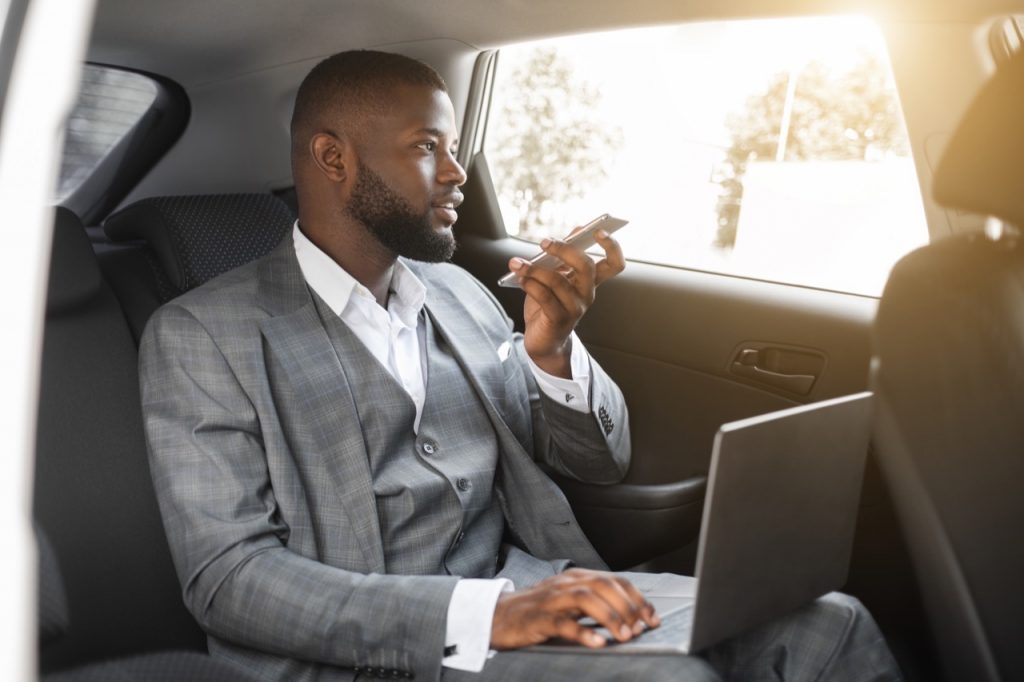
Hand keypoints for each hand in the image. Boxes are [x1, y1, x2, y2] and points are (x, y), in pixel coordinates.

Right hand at [489, 568, 660, 649]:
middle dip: (627, 607)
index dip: (637, 598)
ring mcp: (551, 599)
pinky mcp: (538, 618)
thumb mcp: (568, 603)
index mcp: (576, 578)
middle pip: (603, 586)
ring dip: (610, 617)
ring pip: (586, 598)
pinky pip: (563, 623)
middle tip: (641, 629)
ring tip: (625, 636)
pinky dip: (583, 632)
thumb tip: (631, 620)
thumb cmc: (537, 612)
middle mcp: (566, 583)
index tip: (653, 618)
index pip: (614, 581)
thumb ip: (594, 605)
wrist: (497, 616)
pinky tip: (597, 642)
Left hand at [509, 229, 624, 377]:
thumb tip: (577, 229)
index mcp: (590, 281)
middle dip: (564, 250)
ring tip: (516, 263)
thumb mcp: (557, 276)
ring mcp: (575, 308)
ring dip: (534, 268)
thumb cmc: (548, 305)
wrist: (543, 341)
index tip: (598, 230)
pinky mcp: (559, 320)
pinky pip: (545, 297)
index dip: (612, 246)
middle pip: (586, 266)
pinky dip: (530, 284)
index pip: (615, 264)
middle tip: (544, 242)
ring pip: (558, 280)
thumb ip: (565, 255)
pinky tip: (520, 278)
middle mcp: (587, 294)